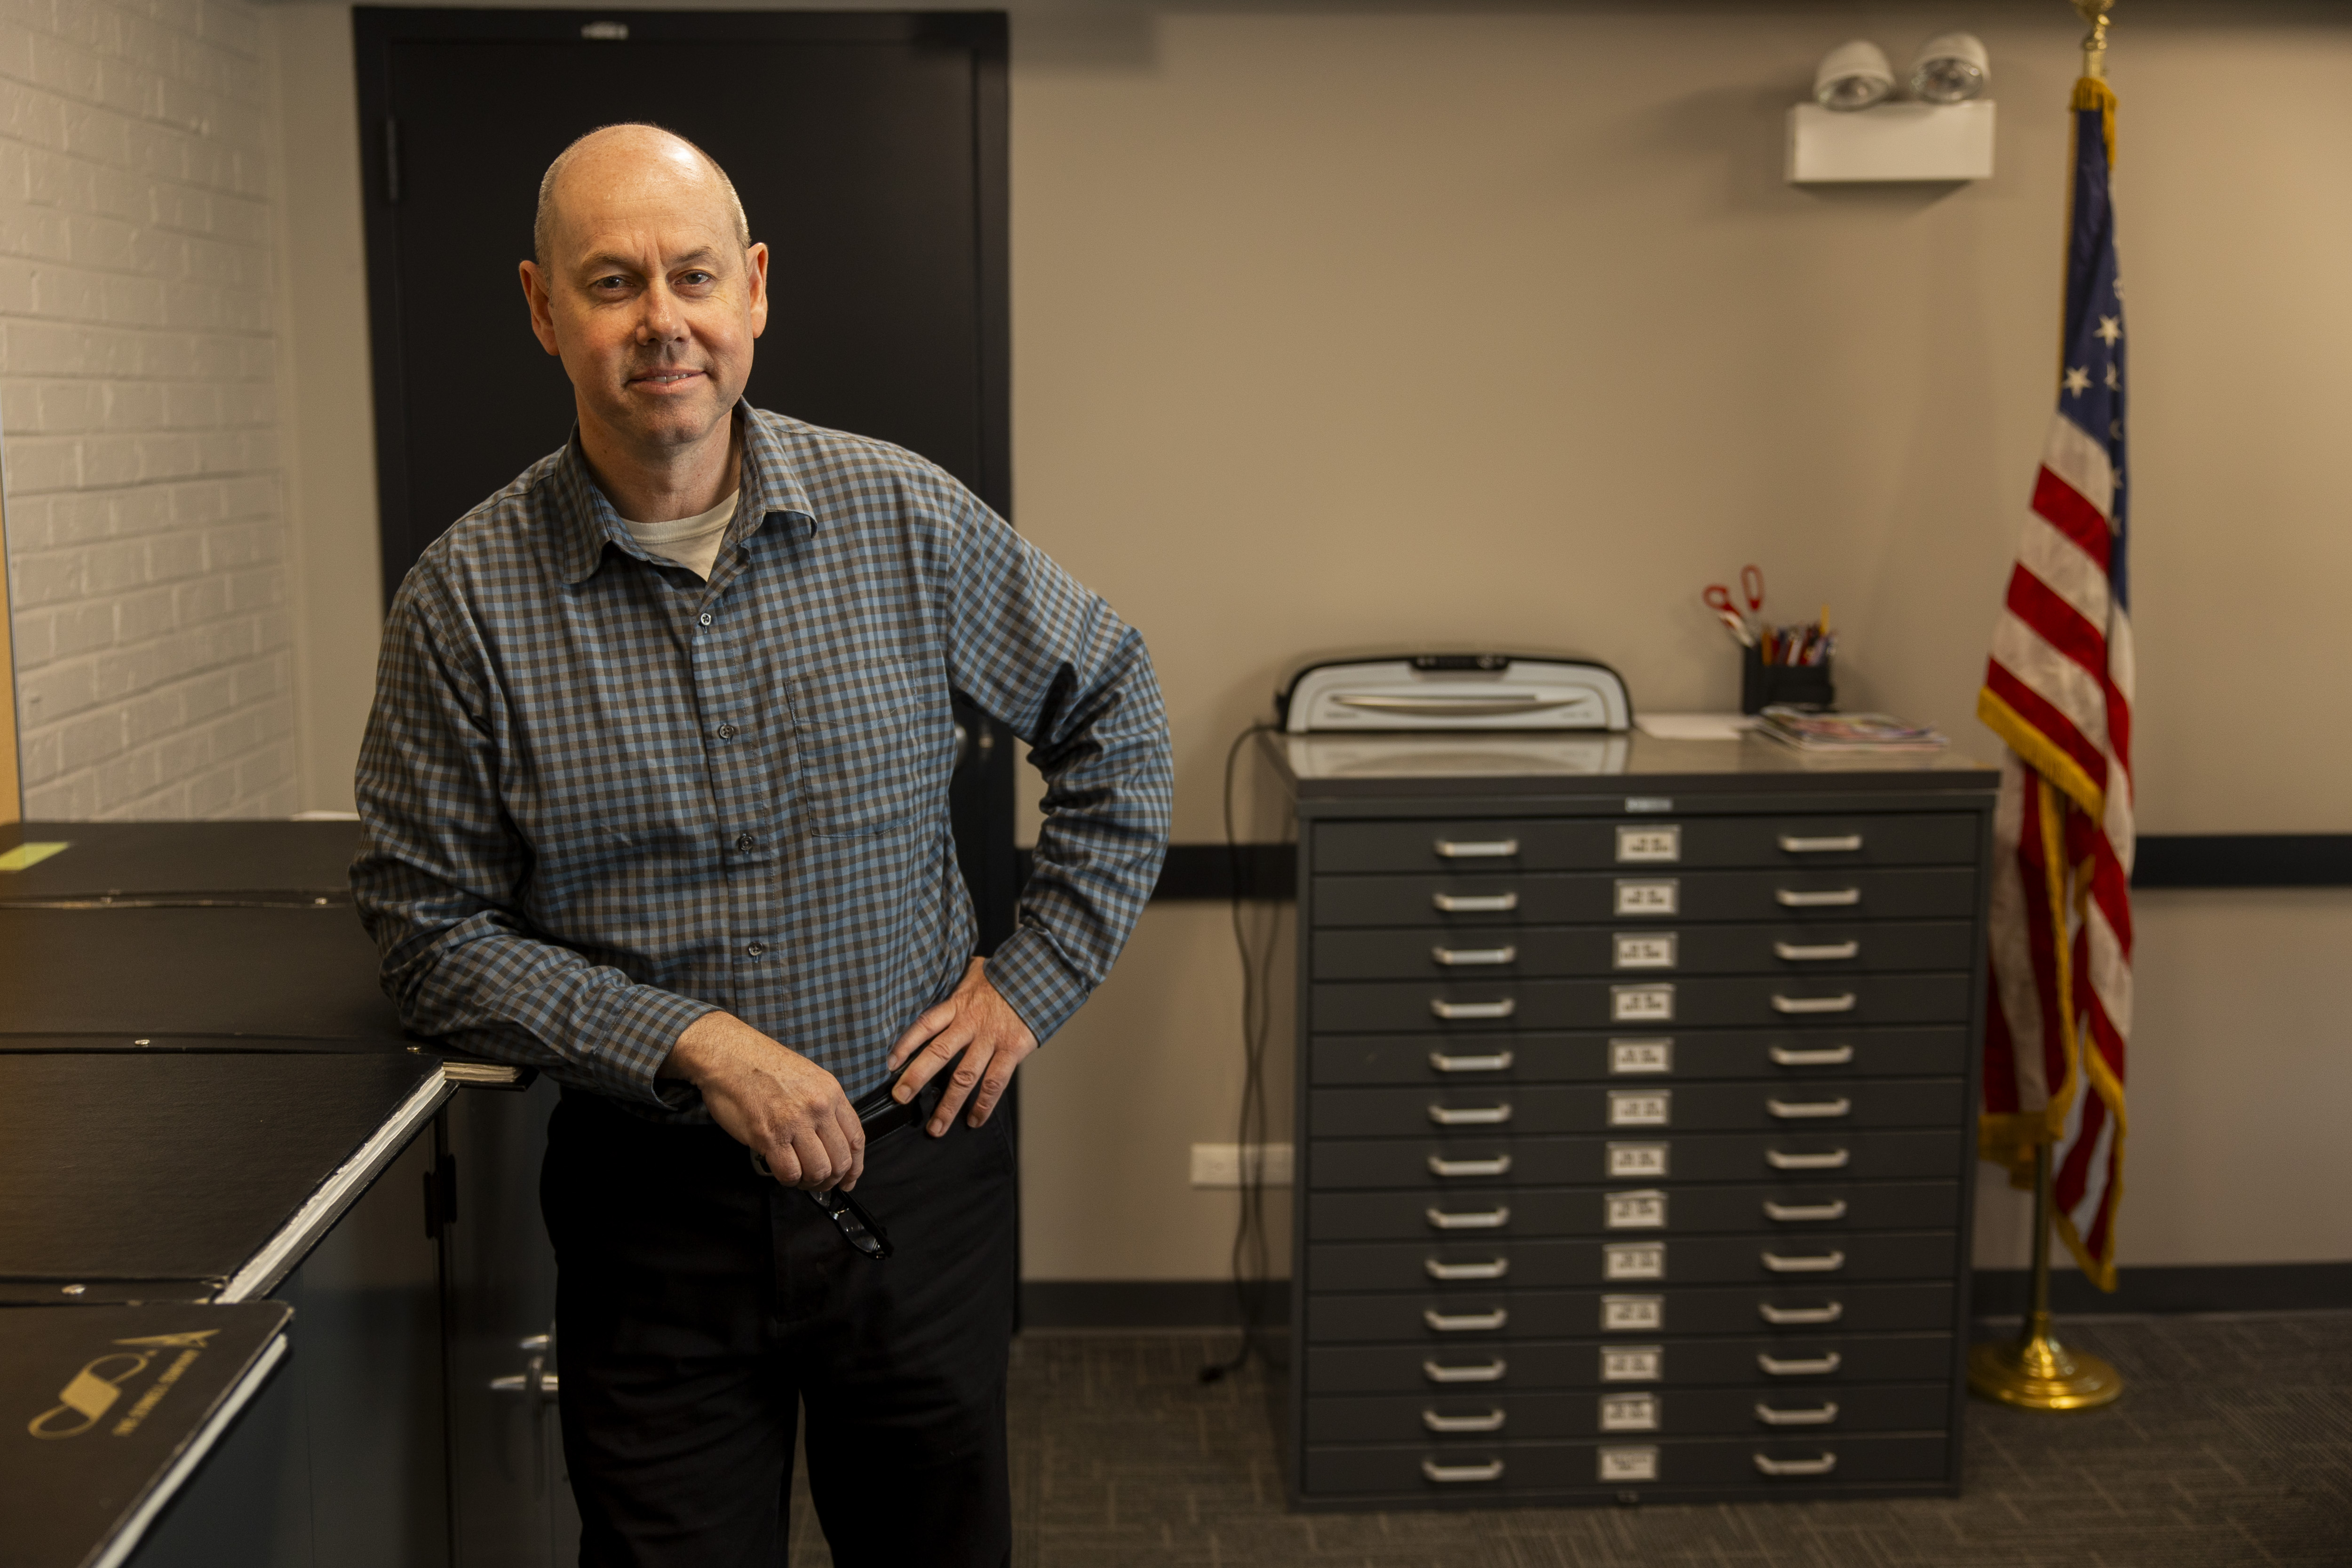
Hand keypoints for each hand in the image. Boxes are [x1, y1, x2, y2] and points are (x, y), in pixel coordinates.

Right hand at [663, 1011, 864, 1190]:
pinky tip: (781, 1171)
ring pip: (818, 1171)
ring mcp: (795, 1122)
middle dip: (832, 1179)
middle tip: (819, 1183)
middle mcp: (818, 1108)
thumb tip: (829, 1140)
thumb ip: (823, 1106)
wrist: (728, 1055)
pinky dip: (788, 1180)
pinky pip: (790, 1173)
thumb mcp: (807, 1078)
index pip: (856, 1139)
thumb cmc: (762, 1065)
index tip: (848, 1179)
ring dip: (809, 1182)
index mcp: (831, 1092)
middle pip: (840, 1160)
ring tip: (798, 1177)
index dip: (854, 1167)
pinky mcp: (769, 1136)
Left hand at [888, 958, 1036, 1134]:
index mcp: (958, 1004)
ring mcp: (991, 1039)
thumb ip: (959, 980)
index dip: (905, 1044)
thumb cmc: (1007, 974)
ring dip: (948, 1104)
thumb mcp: (976, 970)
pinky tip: (974, 1120)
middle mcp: (971, 1023)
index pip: (925, 1025)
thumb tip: (944, 974)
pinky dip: (984, 1105)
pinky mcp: (1012, 1050)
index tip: (890, 1064)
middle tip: (900, 1098)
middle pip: (937, 1053)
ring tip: (936, 1127)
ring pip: (964, 1076)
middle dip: (916, 1078)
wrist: (1042, 975)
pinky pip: (995, 1083)